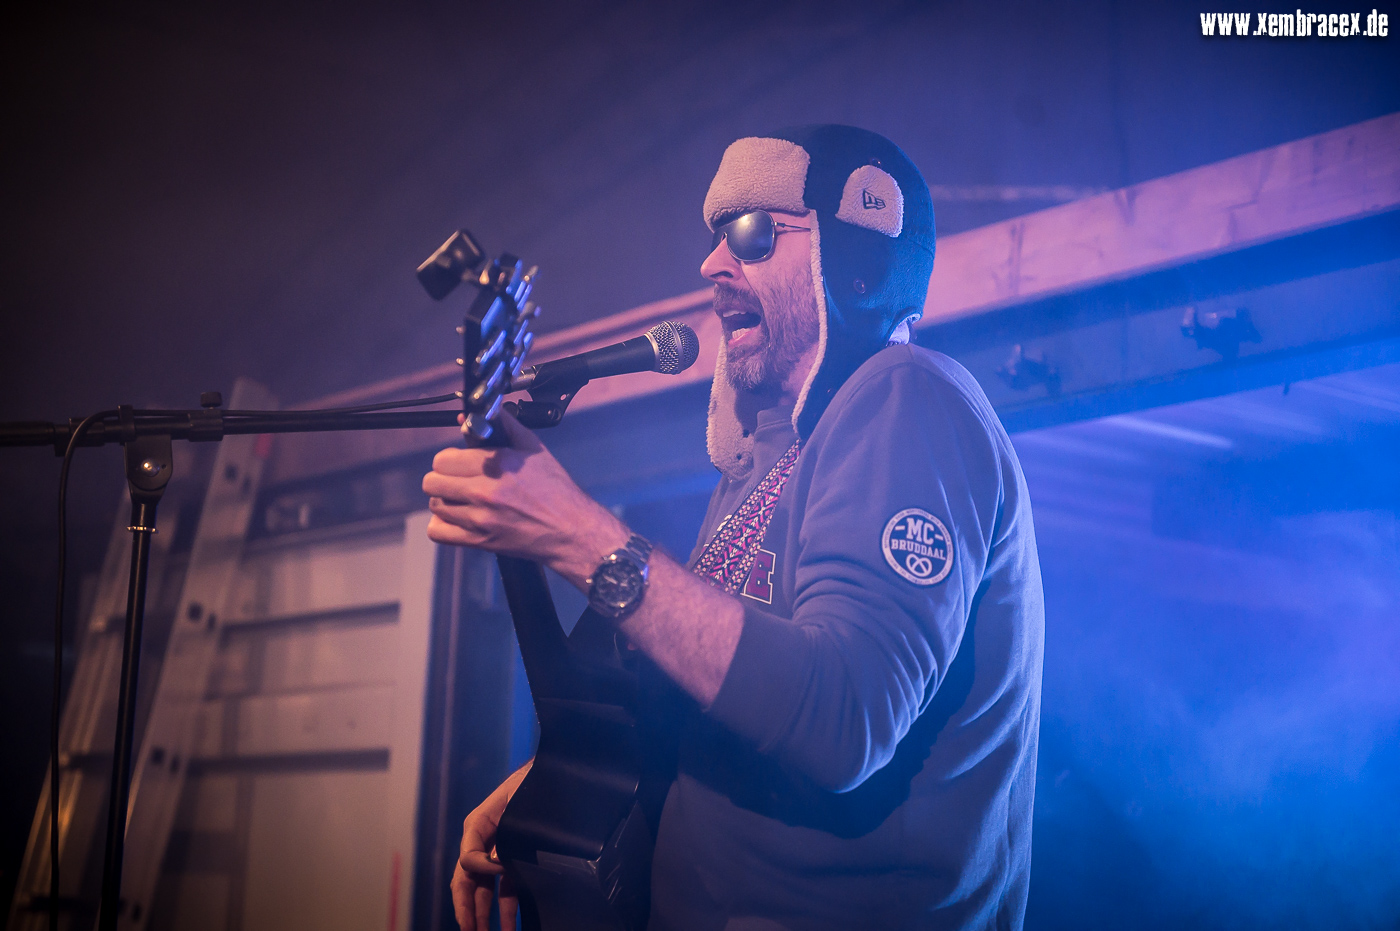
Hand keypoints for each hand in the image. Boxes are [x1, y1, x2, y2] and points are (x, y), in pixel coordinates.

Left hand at [423, 411, 627, 587]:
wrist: (570, 530)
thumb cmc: (555, 489)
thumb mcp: (533, 448)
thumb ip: (502, 425)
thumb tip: (469, 416)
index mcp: (496, 465)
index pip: (443, 459)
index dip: (451, 459)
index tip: (460, 463)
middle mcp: (483, 491)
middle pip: (432, 482)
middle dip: (444, 478)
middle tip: (459, 480)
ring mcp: (479, 519)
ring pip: (434, 506)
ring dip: (446, 501)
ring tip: (463, 500)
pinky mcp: (480, 541)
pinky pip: (438, 532)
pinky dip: (442, 526)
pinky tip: (458, 519)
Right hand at [451, 762, 530, 930]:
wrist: (556, 775)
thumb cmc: (532, 781)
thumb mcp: (515, 798)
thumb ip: (504, 827)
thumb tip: (498, 861)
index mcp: (478, 825)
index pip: (468, 857)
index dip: (482, 867)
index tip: (503, 868)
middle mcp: (483, 843)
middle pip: (467, 880)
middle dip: (467, 908)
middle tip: (469, 929)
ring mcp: (498, 855)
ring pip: (484, 891)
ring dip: (482, 916)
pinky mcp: (515, 864)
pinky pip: (506, 891)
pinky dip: (506, 912)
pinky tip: (509, 928)